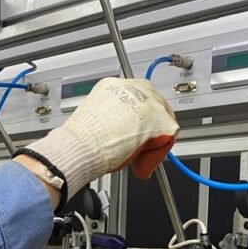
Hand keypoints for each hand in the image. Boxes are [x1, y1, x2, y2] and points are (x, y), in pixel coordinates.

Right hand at [21, 78, 178, 201]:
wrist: (79, 147)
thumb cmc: (81, 139)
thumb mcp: (96, 118)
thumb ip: (114, 119)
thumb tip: (125, 132)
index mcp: (114, 85)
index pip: (139, 99)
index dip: (140, 122)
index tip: (135, 137)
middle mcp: (133, 87)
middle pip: (156, 108)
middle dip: (151, 131)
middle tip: (138, 151)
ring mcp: (148, 102)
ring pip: (163, 123)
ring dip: (153, 143)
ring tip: (134, 157)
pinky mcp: (159, 120)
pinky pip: (167, 139)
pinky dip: (155, 155)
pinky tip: (138, 163)